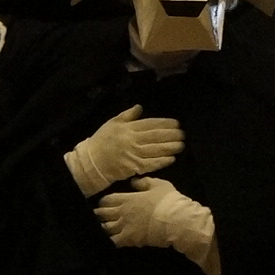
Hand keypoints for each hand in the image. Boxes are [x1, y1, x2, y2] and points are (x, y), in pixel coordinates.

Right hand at [64, 105, 183, 195]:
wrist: (91, 162)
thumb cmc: (101, 141)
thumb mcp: (111, 123)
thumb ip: (127, 115)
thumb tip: (140, 107)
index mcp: (128, 128)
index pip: (151, 124)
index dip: (165, 123)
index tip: (177, 123)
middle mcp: (133, 140)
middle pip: (156, 136)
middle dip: (172, 135)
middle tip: (183, 134)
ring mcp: (134, 154)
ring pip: (156, 150)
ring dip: (170, 147)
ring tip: (181, 145)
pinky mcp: (134, 167)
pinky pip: (151, 164)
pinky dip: (162, 161)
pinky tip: (171, 159)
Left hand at [96, 178, 218, 274]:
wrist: (175, 220)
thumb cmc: (169, 201)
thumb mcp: (159, 185)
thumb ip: (144, 182)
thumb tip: (133, 181)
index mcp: (128, 199)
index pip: (107, 200)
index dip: (103, 202)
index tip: (103, 204)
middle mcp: (122, 212)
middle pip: (102, 213)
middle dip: (98, 214)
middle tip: (98, 216)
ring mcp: (124, 226)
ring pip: (104, 228)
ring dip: (103, 227)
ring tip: (103, 228)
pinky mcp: (128, 239)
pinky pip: (113, 241)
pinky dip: (109, 241)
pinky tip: (109, 240)